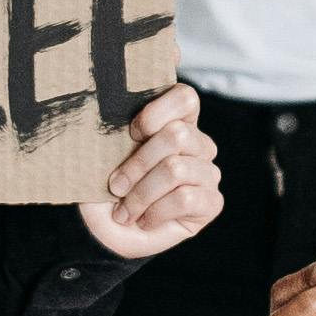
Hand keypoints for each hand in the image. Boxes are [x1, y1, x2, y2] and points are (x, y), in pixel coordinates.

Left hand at [81, 81, 217, 267]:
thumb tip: (130, 82)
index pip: (185, 97)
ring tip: (125, 210)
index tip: (131, 131)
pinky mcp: (212, 202)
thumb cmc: (104, 187)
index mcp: (174, 122)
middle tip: (116, 185)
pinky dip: (155, 212)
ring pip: (176, 169)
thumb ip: (118, 121)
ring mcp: (207, 172)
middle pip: (176, 135)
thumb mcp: (103, 151)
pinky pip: (186, 198)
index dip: (157, 112)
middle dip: (137, 164)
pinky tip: (145, 220)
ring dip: (140, 194)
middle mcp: (196, 144)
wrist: (104, 233)